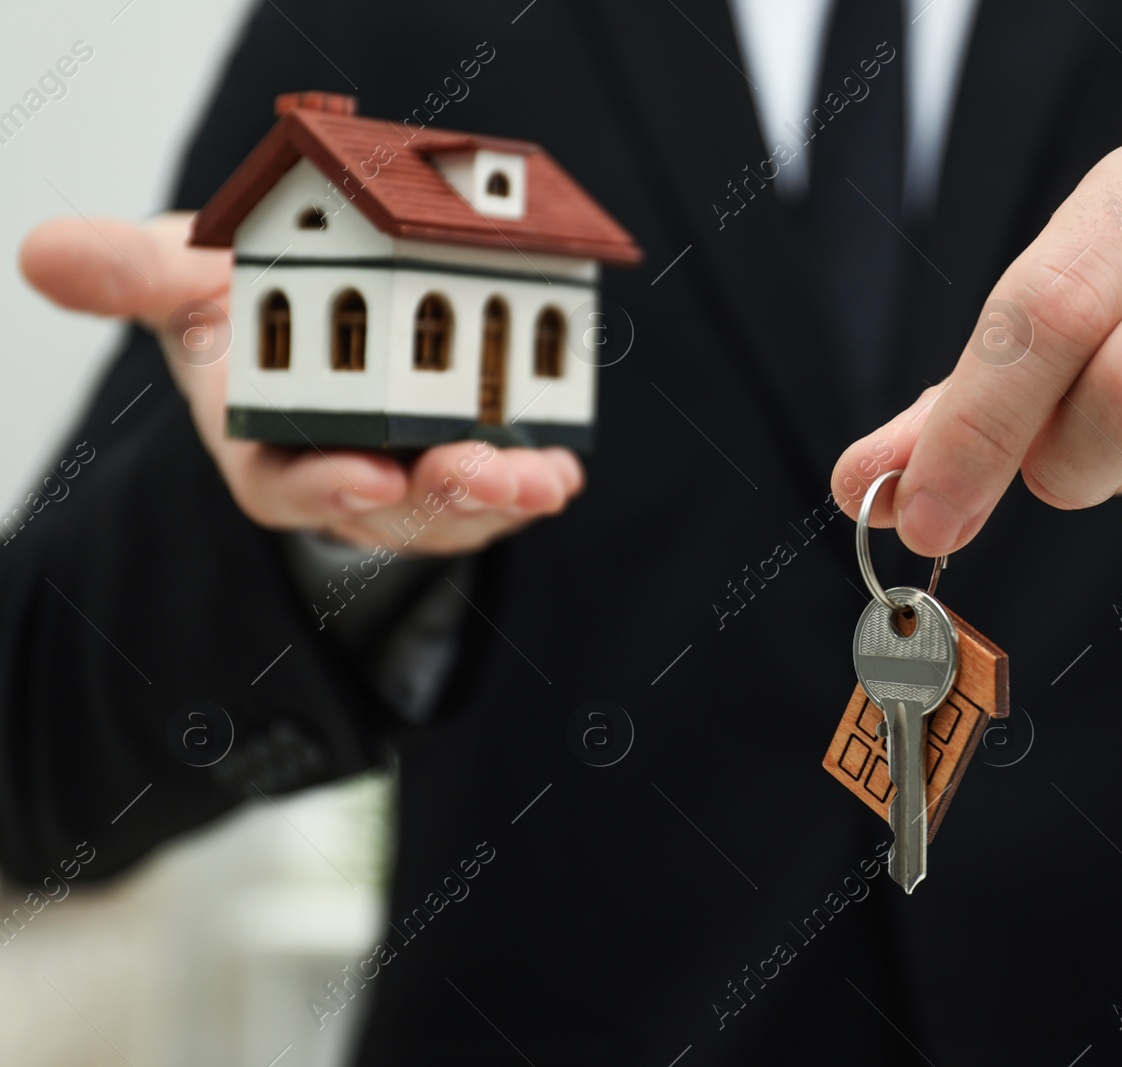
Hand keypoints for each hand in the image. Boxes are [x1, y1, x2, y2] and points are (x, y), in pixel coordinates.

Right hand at [20, 212, 582, 554]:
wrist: (313, 304)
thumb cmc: (244, 303)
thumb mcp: (186, 276)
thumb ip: (132, 273)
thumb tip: (43, 252)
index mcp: (266, 445)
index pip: (288, 487)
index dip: (325, 486)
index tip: (362, 476)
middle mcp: (342, 474)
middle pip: (388, 507)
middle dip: (433, 496)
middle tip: (477, 473)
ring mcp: (410, 476)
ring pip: (454, 508)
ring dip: (497, 498)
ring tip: (538, 478)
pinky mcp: (469, 460)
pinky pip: (504, 484)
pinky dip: (534, 478)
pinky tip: (562, 466)